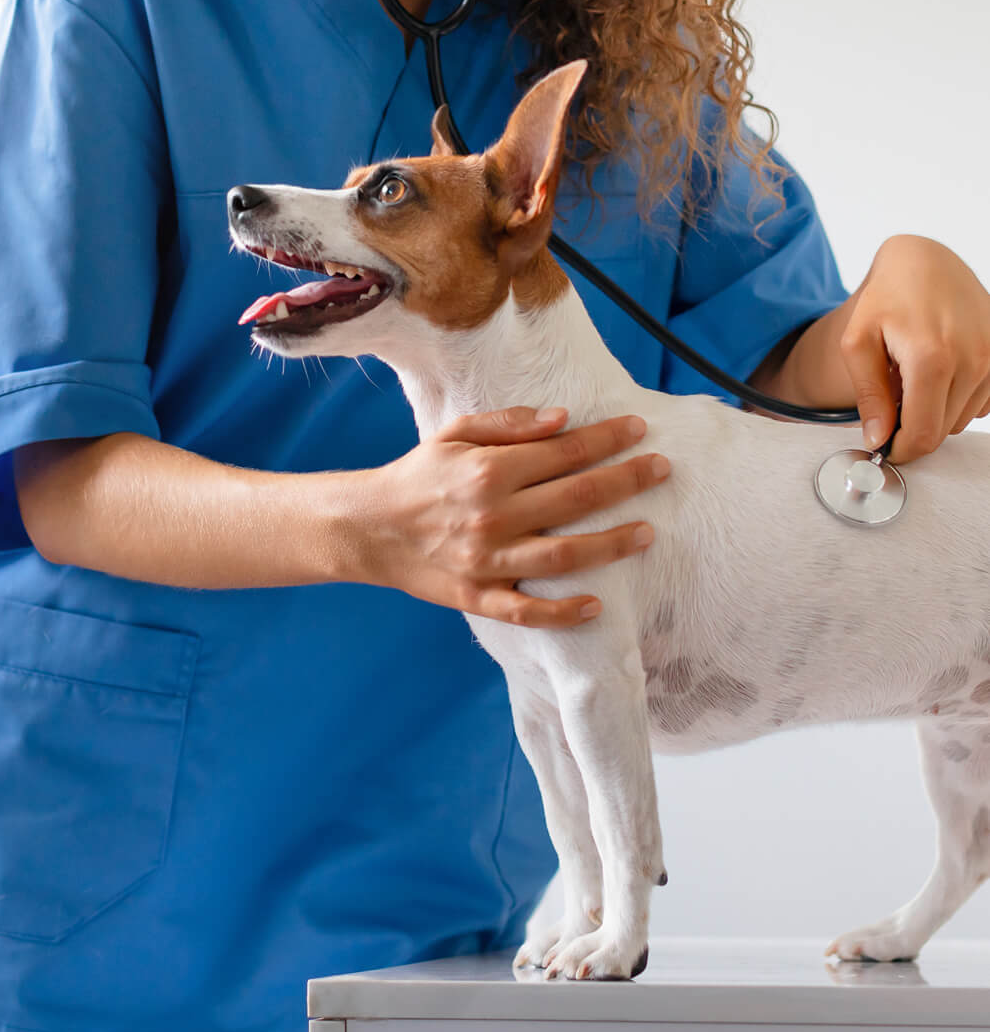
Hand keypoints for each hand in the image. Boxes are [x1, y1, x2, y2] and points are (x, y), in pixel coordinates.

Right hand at [361, 406, 669, 626]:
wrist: (369, 528)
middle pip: (576, 499)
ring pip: (562, 556)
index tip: (639, 429)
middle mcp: (492, 516)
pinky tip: (597, 603)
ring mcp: (487, 561)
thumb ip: (509, 425)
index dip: (607, 439)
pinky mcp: (478, 597)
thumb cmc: (419, 475)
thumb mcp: (455, 434)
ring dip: (611, 544)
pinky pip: (527, 611)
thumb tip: (563, 419)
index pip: (564, 452)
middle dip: (626, 481)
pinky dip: (563, 612)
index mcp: (488, 471)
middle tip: (662, 469)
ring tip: (648, 532)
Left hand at [841, 235, 989, 462]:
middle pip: (942, 431)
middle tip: (892, 398)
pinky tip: (938, 371)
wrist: (926, 262)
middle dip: (913, 426)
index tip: (883, 445)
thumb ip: (868, 394)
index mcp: (932, 359)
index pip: (922, 434)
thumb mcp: (858, 341)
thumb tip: (878, 438)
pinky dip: (955, 398)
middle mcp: (972, 361)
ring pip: (961, 419)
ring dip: (935, 410)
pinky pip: (979, 403)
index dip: (900, 449)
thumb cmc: (887, 299)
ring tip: (913, 376)